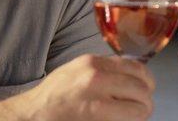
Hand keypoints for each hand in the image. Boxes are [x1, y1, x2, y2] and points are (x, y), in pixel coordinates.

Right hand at [0, 55, 154, 120]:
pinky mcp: (98, 119)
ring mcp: (97, 100)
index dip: (146, 81)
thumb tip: (131, 77)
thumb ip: (103, 70)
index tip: (145, 89)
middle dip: (145, 100)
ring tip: (132, 117)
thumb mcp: (76, 71)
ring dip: (141, 114)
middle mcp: (96, 78)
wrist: (31, 116)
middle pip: (142, 88)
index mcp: (92, 63)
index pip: (136, 67)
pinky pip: (130, 120)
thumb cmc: (52, 98)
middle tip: (141, 108)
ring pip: (141, 107)